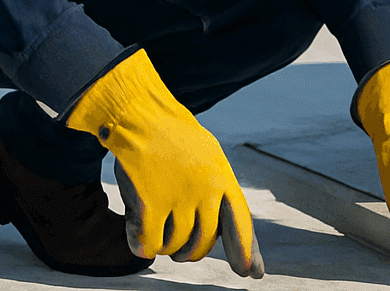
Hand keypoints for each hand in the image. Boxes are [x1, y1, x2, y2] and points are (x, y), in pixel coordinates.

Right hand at [67, 49, 263, 277]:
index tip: (252, 274)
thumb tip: (216, 233)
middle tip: (179, 250)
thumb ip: (215, 190)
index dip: (247, 250)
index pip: (240, 222)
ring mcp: (179, 199)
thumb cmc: (171, 135)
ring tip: (156, 230)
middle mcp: (206, 192)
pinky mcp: (152, 205)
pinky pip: (150, 244)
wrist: (140, 115)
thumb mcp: (206, 155)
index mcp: (222, 178)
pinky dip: (142, 245)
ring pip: (174, 246)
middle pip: (203, 243)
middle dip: (189, 252)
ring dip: (164, 246)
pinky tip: (137, 238)